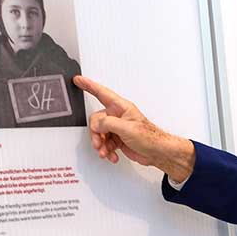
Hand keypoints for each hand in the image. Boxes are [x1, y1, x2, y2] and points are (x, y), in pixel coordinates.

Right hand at [74, 75, 195, 182]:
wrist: (157, 153)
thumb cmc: (149, 137)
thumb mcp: (126, 127)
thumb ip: (108, 123)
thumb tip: (97, 125)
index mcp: (121, 107)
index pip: (101, 93)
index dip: (89, 86)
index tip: (78, 80)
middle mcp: (118, 116)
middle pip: (96, 120)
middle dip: (96, 134)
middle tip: (99, 142)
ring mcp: (117, 128)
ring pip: (99, 134)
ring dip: (101, 145)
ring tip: (106, 152)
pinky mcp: (118, 140)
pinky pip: (105, 143)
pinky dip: (107, 151)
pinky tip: (112, 155)